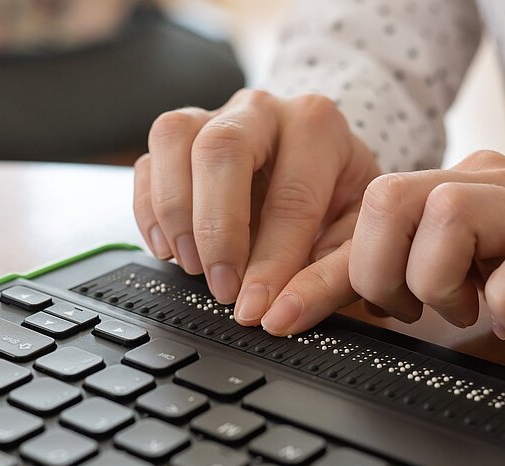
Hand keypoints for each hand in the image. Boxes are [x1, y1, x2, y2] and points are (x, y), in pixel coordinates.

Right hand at [133, 89, 379, 323]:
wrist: (325, 170)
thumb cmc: (341, 202)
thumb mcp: (356, 241)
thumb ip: (327, 280)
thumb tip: (280, 315)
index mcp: (319, 128)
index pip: (290, 197)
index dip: (270, 261)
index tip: (255, 307)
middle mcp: (264, 111)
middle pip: (222, 148)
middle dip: (215, 229)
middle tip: (222, 287)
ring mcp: (216, 115)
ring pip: (173, 138)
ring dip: (175, 211)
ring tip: (192, 265)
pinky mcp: (182, 138)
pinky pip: (149, 160)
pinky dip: (149, 209)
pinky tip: (169, 249)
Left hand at [268, 150, 504, 369]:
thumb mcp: (469, 275)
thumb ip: (411, 277)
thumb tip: (336, 302)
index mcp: (454, 190)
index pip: (367, 215)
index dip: (316, 272)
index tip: (280, 318)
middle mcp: (487, 187)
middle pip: (391, 197)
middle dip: (378, 270)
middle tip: (409, 310)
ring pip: (448, 215)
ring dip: (437, 282)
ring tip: (467, 309)